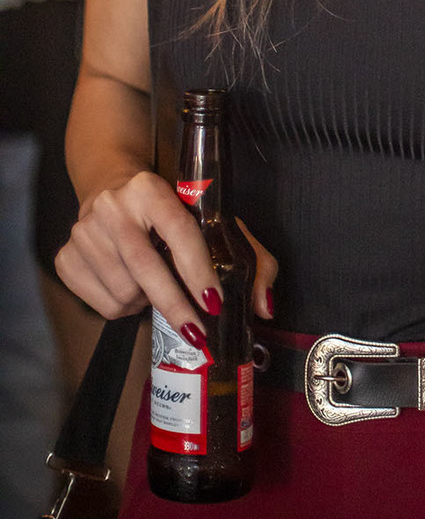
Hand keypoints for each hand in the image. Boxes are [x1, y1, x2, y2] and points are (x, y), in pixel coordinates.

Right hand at [55, 171, 279, 340]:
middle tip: (198, 334)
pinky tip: (132, 287)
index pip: (178, 231)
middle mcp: (112, 207)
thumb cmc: (171, 208)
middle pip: (146, 268)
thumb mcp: (211, 217)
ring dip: (148, 303)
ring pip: (124, 292)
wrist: (110, 184)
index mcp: (150, 189)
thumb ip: (250, 258)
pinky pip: (102, 305)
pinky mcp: (65, 257)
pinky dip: (124, 308)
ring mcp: (83, 233)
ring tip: (157, 286)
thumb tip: (265, 308)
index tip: (214, 301)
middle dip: (176, 306)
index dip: (197, 268)